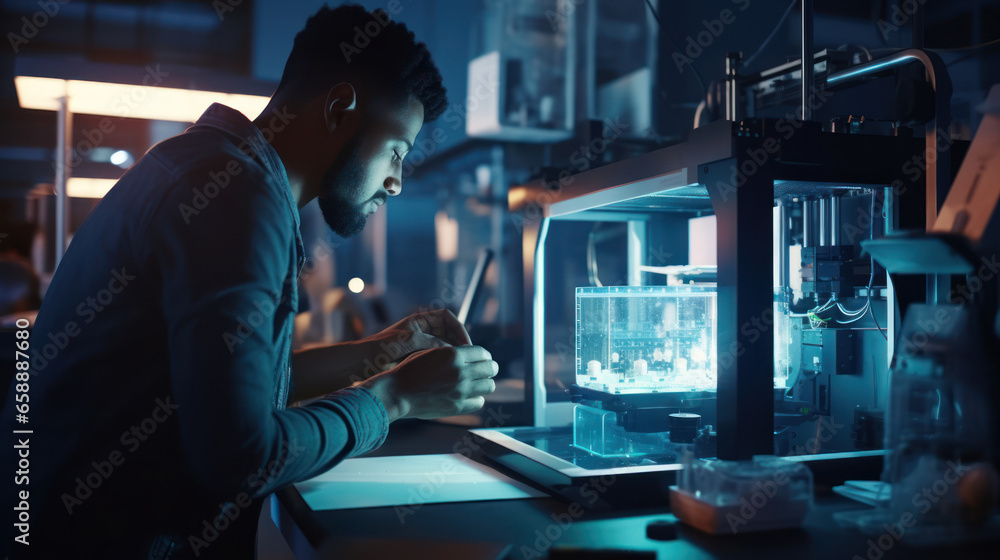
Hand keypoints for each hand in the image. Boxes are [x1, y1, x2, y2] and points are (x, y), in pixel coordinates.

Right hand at [360, 345, 497, 421]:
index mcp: (453, 354)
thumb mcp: (431, 352)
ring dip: (485, 383)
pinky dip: (477, 398)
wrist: (397, 392)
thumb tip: (473, 355)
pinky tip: (469, 395)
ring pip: (489, 386)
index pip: (483, 353)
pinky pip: (479, 401)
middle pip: (490, 368)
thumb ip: (453, 353)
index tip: (483, 359)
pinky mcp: (457, 407)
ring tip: (478, 383)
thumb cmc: (411, 370)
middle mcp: (460, 372)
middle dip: (489, 368)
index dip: (484, 356)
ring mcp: (460, 390)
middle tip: (485, 371)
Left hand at [362, 309, 472, 371]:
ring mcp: (421, 348)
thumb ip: (432, 343)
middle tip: (467, 360)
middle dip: (460, 345)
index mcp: (419, 322)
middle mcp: (422, 333)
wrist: (359, 365)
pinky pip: (437, 363)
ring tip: (460, 371)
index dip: (459, 329)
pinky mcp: (418, 363)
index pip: (448, 319)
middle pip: (450, 334)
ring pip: (446, 351)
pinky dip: (445, 369)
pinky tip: (448, 378)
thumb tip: (454, 350)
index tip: (466, 345)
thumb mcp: (408, 342)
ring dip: (454, 359)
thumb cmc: (380, 348)